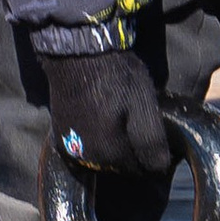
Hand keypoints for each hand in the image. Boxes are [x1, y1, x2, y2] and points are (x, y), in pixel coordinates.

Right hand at [37, 39, 172, 176]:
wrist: (77, 51)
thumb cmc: (116, 77)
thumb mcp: (144, 106)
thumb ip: (151, 143)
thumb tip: (160, 169)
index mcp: (110, 154)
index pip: (141, 169)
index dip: (151, 153)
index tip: (154, 132)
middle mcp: (87, 159)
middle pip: (120, 165)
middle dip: (131, 150)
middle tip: (135, 121)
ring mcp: (70, 148)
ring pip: (102, 157)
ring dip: (112, 145)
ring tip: (116, 118)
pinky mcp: (59, 135)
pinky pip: (84, 147)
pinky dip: (93, 138)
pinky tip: (97, 118)